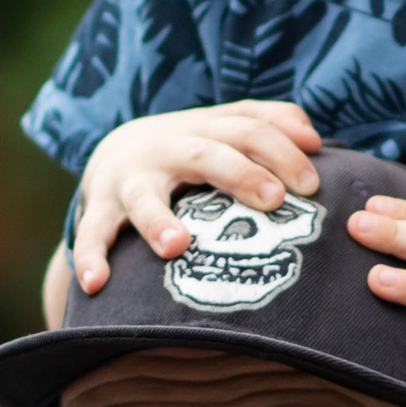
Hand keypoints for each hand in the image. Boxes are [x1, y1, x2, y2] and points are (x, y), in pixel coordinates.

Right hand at [72, 102, 323, 293]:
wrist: (111, 153)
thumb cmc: (187, 149)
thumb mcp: (222, 128)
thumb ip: (268, 122)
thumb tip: (315, 136)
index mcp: (202, 130)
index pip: (247, 129)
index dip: (281, 152)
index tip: (311, 185)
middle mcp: (164, 150)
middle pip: (205, 154)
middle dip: (240, 174)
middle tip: (273, 199)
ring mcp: (129, 181)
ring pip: (143, 197)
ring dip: (158, 221)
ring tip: (177, 246)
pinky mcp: (99, 209)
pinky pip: (92, 234)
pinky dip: (90, 257)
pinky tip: (96, 284)